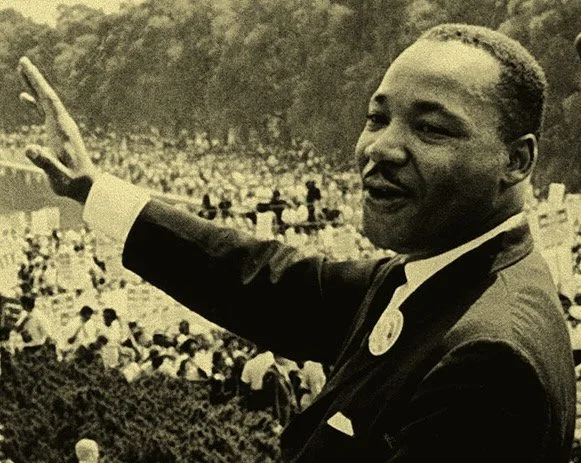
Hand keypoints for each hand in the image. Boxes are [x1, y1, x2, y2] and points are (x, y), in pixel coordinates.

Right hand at [17, 57, 98, 203]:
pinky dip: (35, 102)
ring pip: (46, 102)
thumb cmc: (72, 182)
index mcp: (62, 129)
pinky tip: (24, 97)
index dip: (38, 82)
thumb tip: (29, 148)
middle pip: (48, 96)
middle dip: (35, 78)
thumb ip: (45, 162)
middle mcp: (63, 125)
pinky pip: (45, 113)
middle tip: (23, 60)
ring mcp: (61, 128)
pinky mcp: (59, 134)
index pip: (49, 100)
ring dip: (35, 87)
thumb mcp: (57, 175)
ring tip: (23, 71)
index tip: (27, 65)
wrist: (87, 187)